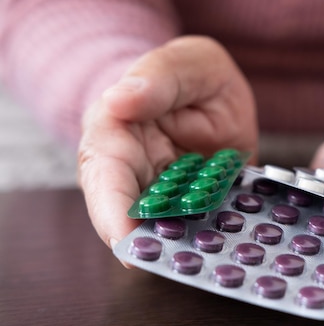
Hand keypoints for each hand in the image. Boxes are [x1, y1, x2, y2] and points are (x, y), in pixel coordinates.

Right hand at [78, 36, 257, 250]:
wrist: (210, 93)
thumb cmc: (191, 73)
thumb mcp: (186, 63)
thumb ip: (158, 78)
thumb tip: (119, 100)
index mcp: (116, 130)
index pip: (104, 170)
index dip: (111, 206)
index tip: (122, 236)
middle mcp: (132, 168)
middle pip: (123, 211)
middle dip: (136, 239)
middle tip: (156, 262)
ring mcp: (161, 191)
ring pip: (156, 226)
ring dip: (169, 244)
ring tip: (187, 261)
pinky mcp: (189, 205)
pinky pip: (192, 227)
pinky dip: (201, 239)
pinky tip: (216, 249)